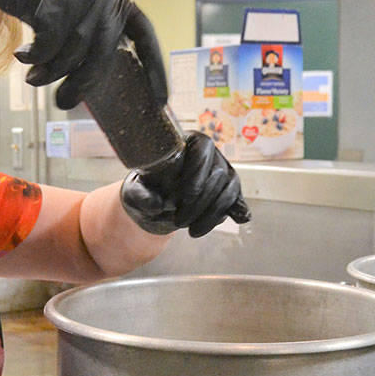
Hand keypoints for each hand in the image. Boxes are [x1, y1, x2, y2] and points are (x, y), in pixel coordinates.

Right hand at [0, 0, 164, 109]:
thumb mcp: (75, 14)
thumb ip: (88, 43)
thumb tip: (85, 88)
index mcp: (116, 1)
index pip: (145, 37)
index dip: (155, 69)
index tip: (161, 99)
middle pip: (102, 54)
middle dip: (82, 84)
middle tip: (64, 102)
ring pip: (73, 53)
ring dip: (50, 72)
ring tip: (34, 77)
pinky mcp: (55, 0)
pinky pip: (49, 46)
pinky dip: (34, 58)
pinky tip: (23, 56)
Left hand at [119, 133, 251, 237]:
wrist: (154, 206)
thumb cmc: (144, 191)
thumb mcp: (134, 192)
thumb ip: (140, 195)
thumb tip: (156, 205)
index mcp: (186, 143)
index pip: (203, 147)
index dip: (198, 171)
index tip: (186, 196)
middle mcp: (209, 155)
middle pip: (217, 173)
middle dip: (200, 202)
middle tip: (179, 221)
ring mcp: (222, 173)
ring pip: (229, 189)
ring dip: (213, 214)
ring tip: (193, 231)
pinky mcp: (227, 193)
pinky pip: (237, 201)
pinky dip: (239, 210)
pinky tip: (240, 218)